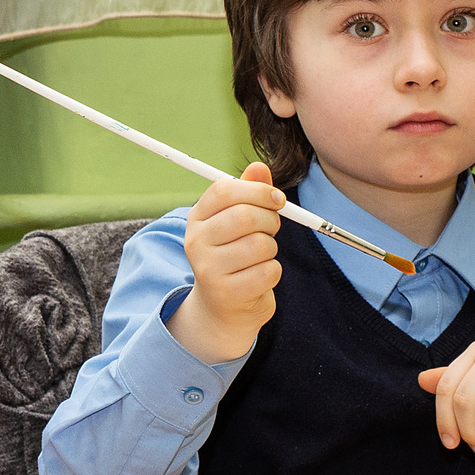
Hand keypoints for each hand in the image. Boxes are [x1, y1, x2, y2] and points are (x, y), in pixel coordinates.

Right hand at [165, 163, 285, 363]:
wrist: (222, 308)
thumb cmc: (234, 256)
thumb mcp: (236, 222)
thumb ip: (248, 193)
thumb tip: (259, 166)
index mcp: (197, 218)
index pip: (224, 191)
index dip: (257, 190)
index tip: (277, 199)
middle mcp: (196, 242)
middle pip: (245, 216)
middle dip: (270, 220)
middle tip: (272, 229)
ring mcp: (209, 269)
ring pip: (261, 244)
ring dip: (271, 249)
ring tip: (260, 256)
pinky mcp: (228, 292)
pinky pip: (268, 270)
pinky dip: (273, 272)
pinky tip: (259, 276)